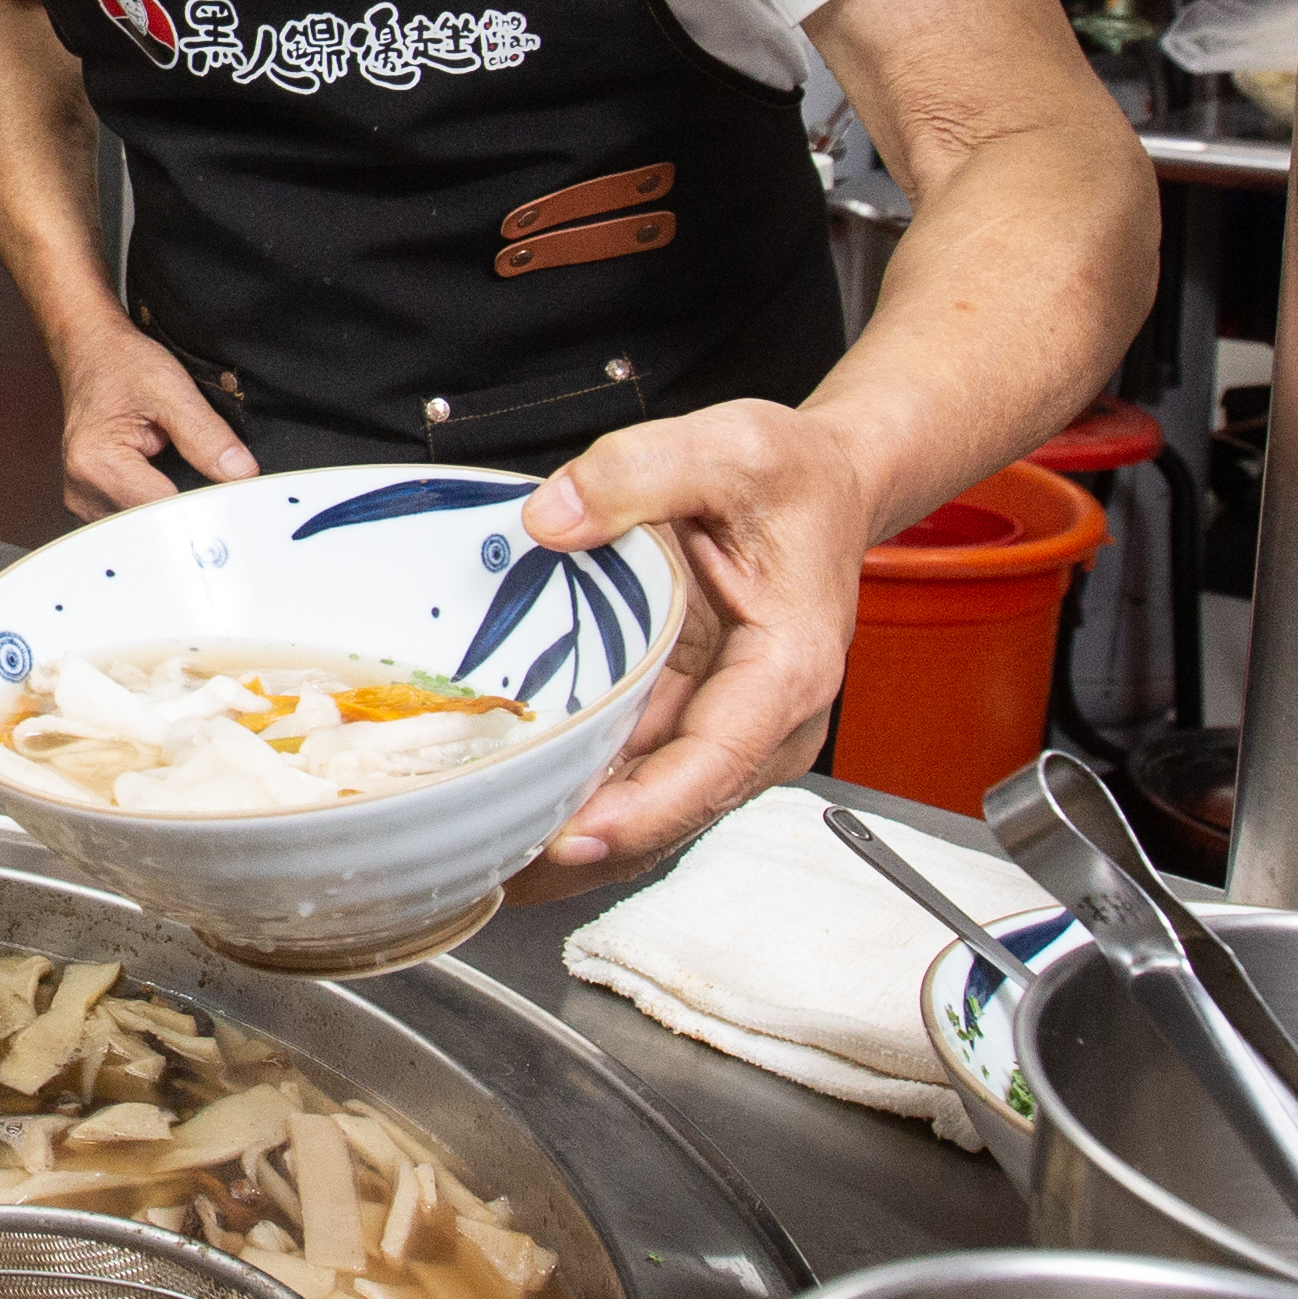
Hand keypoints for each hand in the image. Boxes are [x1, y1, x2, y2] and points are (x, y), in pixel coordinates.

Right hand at [48, 317, 252, 517]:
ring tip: (201, 495)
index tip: (236, 504)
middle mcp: (82, 490)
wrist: (89, 352)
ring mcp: (84, 501)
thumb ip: (207, 435)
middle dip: (192, 517)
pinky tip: (178, 496)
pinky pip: (135, 523)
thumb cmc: (120, 363)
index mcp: (96, 463)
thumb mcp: (171, 388)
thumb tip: (242, 474)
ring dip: (175, 519)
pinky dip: (160, 514)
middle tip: (226, 501)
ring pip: (144, 531)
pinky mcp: (93, 504)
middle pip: (151, 527)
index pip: (161, 510)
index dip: (203, 508)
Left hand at [498, 396, 878, 893]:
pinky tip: (499, 810)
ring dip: (564, 830)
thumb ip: (638, 471)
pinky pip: (630, 780)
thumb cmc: (794, 479)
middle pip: (668, 811)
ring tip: (472, 849)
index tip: (569, 839)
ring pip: (643, 811)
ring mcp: (728, 736)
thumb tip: (551, 519)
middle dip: (580, 841)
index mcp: (787, 671)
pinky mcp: (691, 728)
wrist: (825, 489)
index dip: (640, 813)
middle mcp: (765, 725)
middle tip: (481, 852)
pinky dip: (571, 798)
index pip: (713, 765)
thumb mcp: (728, 445)